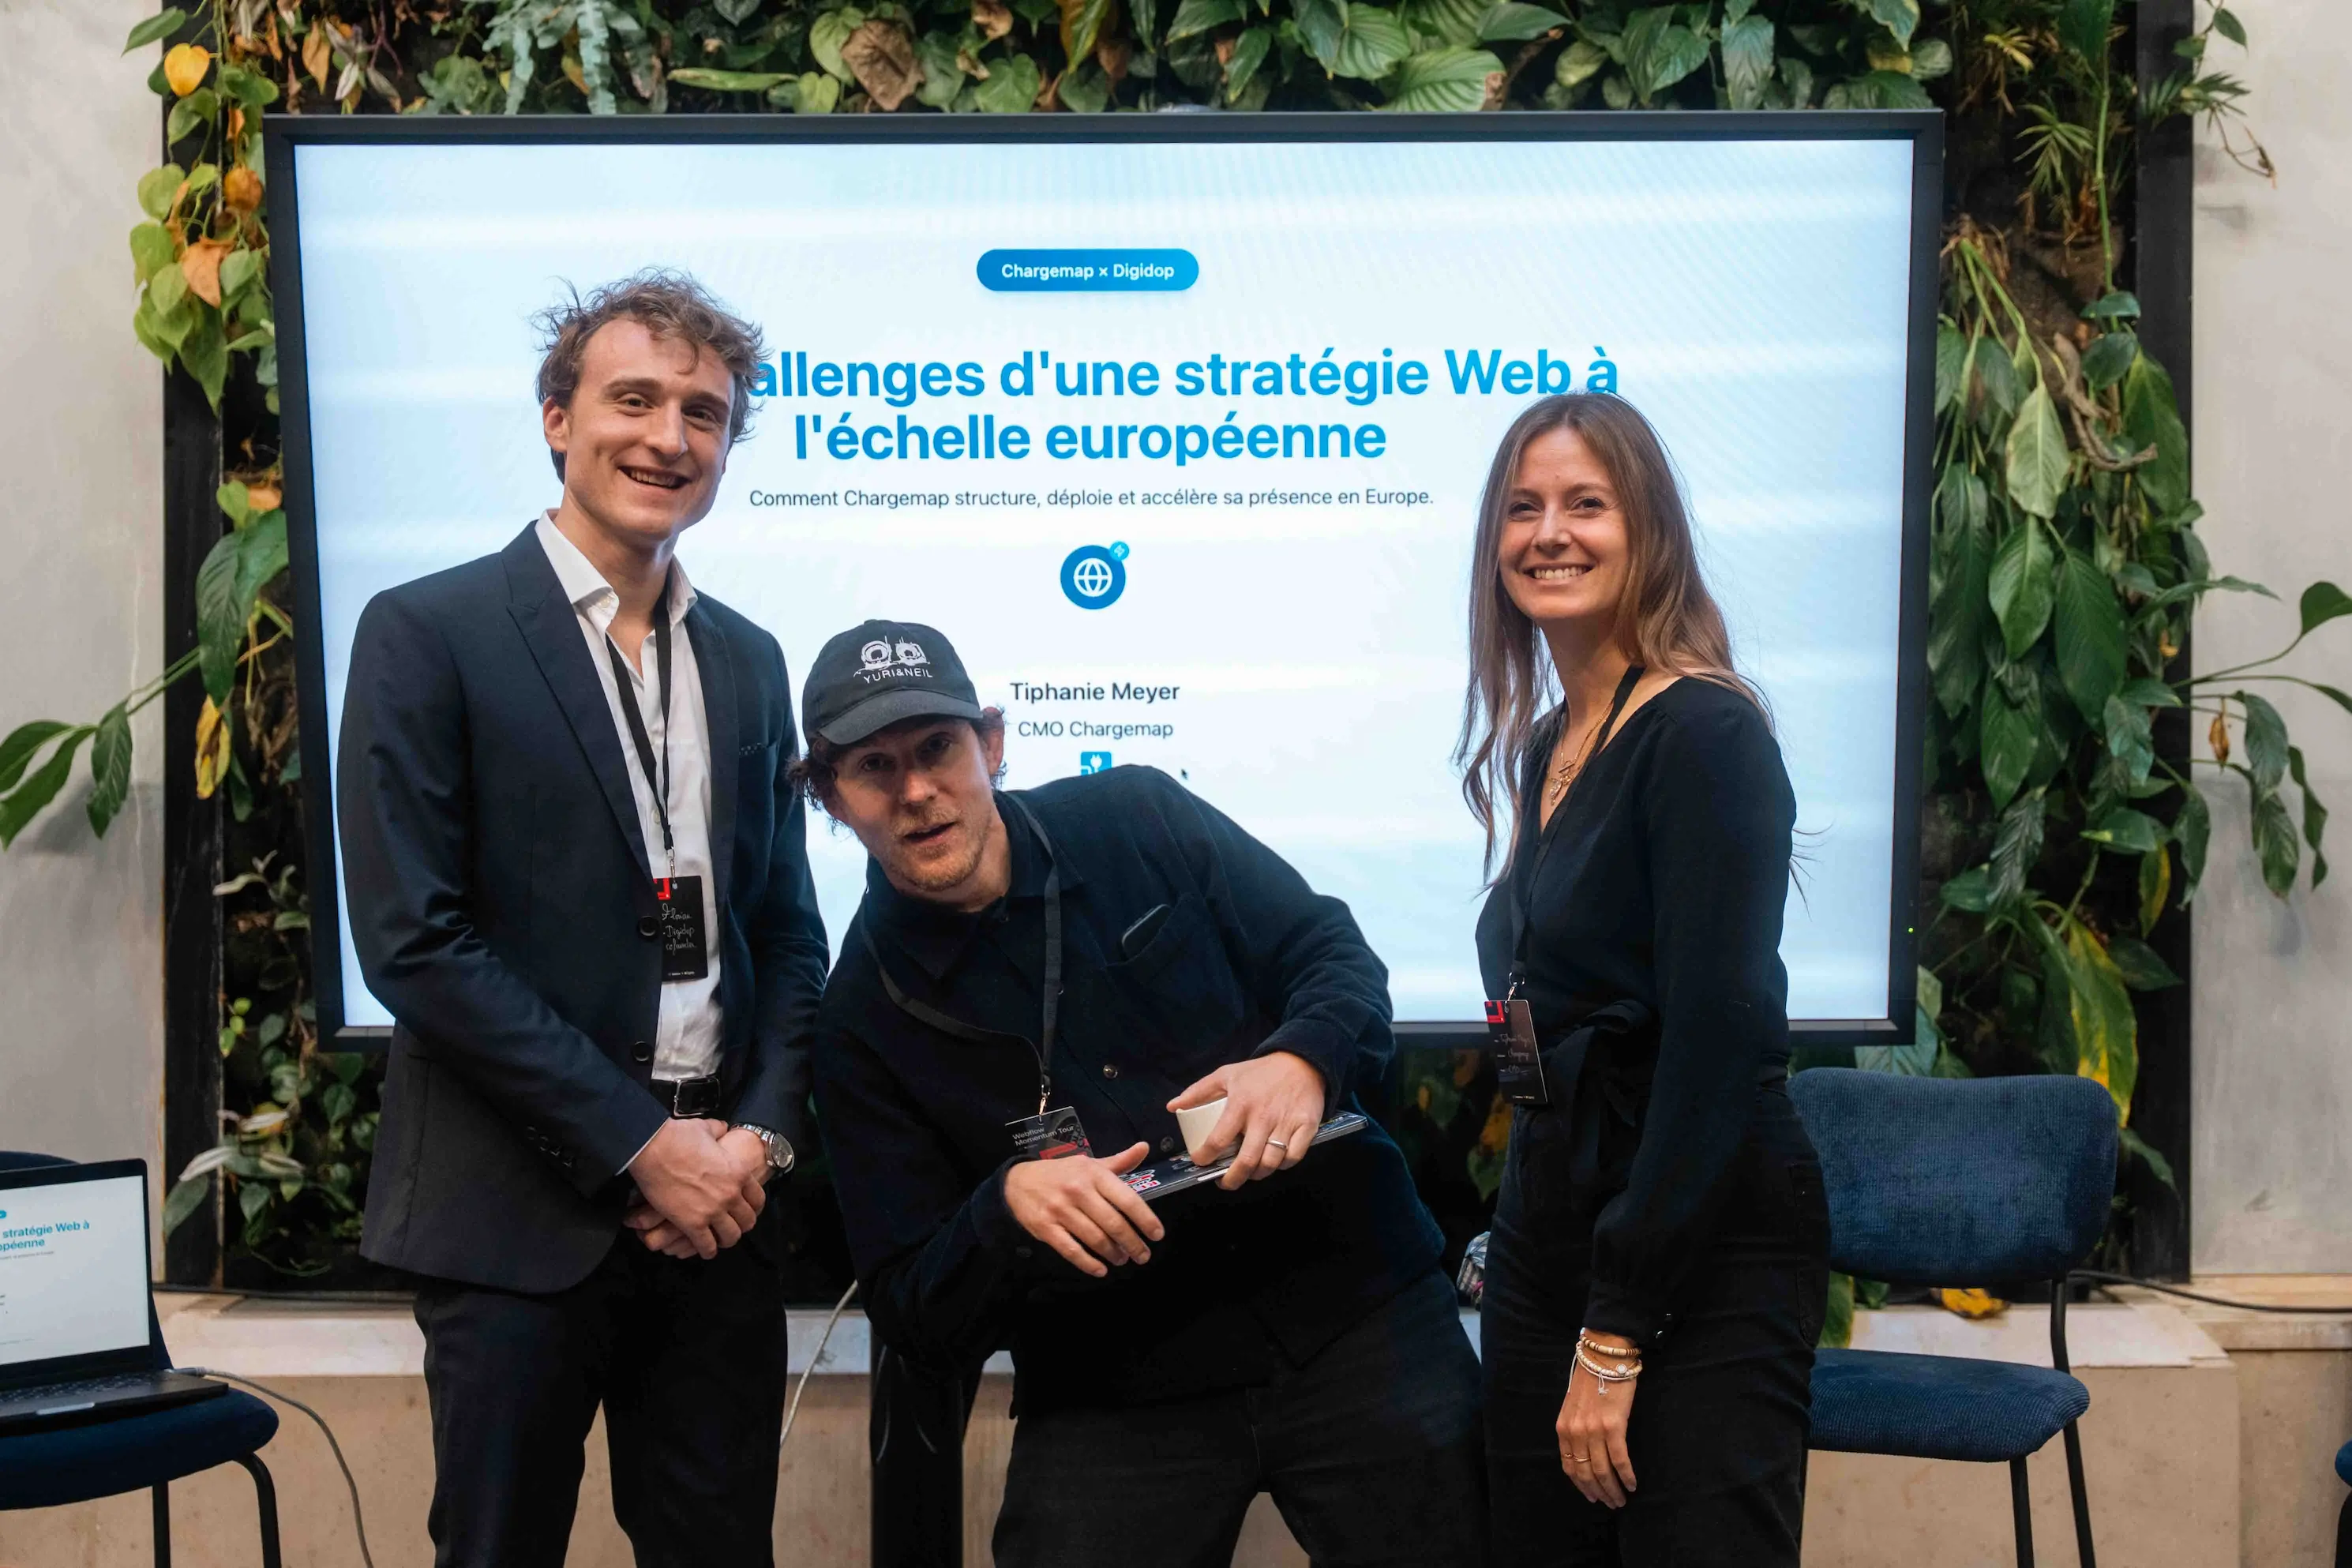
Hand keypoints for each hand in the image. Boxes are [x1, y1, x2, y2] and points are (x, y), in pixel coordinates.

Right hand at [625, 1118, 763, 1258]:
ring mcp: (713, 1210)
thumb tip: (722, 1128)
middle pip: (747, 1220)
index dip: (753, 1208)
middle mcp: (731, 1194)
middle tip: (733, 1227)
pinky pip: (706, 1246)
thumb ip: (719, 1131)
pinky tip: (704, 1250)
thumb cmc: (678, 1136)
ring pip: (730, 1237)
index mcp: (738, 1172)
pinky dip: (707, 1251)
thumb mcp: (707, 1128)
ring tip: (719, 1241)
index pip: (758, 1199)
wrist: (654, 1148)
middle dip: (741, 1226)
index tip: (747, 1211)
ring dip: (725, 1240)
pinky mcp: (692, 1223)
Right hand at [1003, 1142, 1165, 1278]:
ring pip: (1095, 1239)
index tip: (1157, 1235)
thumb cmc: (1061, 1173)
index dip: (1145, 1219)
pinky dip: (1088, 1264)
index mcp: (1093, 1174)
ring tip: (1122, 1259)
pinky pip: (1071, 1250)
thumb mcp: (1089, 1164)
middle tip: (1143, 1256)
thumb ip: (1119, 1161)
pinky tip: (1100, 1270)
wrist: (1017, 1181)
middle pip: (1113, 1223)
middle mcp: (1079, 1191)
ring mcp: (1061, 1210)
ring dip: (1113, 1254)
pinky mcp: (1046, 1228)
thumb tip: (1145, 1147)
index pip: (1127, 1199)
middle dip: (1132, 1243)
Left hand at [1168, 1051, 1326, 1189]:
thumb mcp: (1226, 1075)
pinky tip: (1274, 1161)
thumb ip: (1198, 1091)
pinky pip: (1294, 1157)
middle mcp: (1262, 1117)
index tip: (1200, 1161)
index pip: (1218, 1140)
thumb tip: (1173, 1106)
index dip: (1205, 1157)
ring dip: (1257, 1174)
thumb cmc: (1261, 1072)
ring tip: (1249, 1172)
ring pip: (1270, 1163)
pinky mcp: (1306, 1127)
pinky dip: (1283, 1165)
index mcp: (1240, 1104)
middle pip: (1246, 1161)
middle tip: (1224, 1182)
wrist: (1301, 1062)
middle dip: (1232, 1179)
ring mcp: (1286, 1123)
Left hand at [1556, 1331, 1638, 1507]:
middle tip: (1611, 1504)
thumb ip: (1575, 1428)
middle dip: (1599, 1493)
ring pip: (1602, 1471)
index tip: (1592, 1496)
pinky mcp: (1613, 1427)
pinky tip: (1633, 1485)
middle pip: (1586, 1473)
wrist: (1603, 1356)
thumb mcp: (1573, 1406)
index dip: (1581, 1485)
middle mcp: (1575, 1432)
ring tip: (1622, 1499)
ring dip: (1613, 1490)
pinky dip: (1627, 1476)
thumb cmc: (1591, 1378)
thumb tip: (1585, 1452)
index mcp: (1563, 1428)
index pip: (1569, 1467)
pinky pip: (1620, 1460)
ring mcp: (1593, 1431)